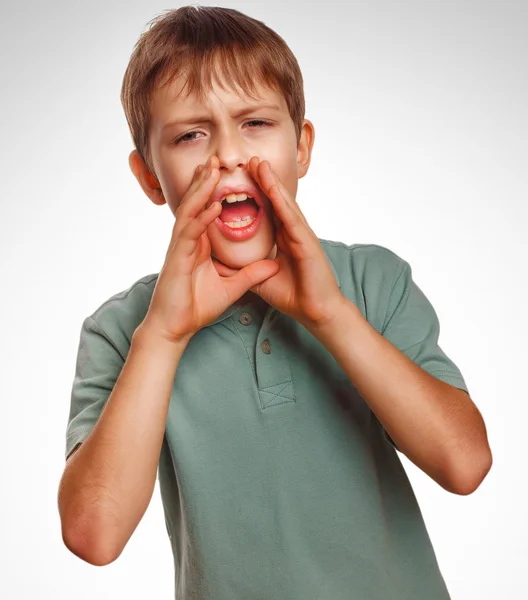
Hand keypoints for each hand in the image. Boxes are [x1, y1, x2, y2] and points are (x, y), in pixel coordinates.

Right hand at [140, 156, 279, 342]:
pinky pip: (190, 232)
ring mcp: (180, 248)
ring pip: (190, 211)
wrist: (175, 327)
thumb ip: (251, 274)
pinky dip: (202, 217)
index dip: (215, 193)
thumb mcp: (232, 288)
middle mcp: (187, 242)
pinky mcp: (177, 258)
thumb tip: (273, 264)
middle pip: (196, 205)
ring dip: (201, 189)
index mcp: (198, 245)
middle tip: (216, 160)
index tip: (227, 176)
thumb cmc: (196, 308)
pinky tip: (213, 205)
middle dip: (205, 181)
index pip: (207, 213)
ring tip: (213, 170)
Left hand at [245, 156, 344, 328]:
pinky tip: (271, 185)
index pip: (268, 210)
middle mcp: (293, 232)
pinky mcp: (306, 241)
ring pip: (284, 202)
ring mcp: (301, 234)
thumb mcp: (260, 279)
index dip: (256, 193)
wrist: (315, 312)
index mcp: (284, 239)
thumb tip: (220, 264)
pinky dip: (281, 199)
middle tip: (249, 160)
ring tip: (258, 162)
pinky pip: (290, 216)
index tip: (241, 178)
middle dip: (263, 179)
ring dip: (271, 181)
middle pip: (276, 200)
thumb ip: (244, 268)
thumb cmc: (293, 296)